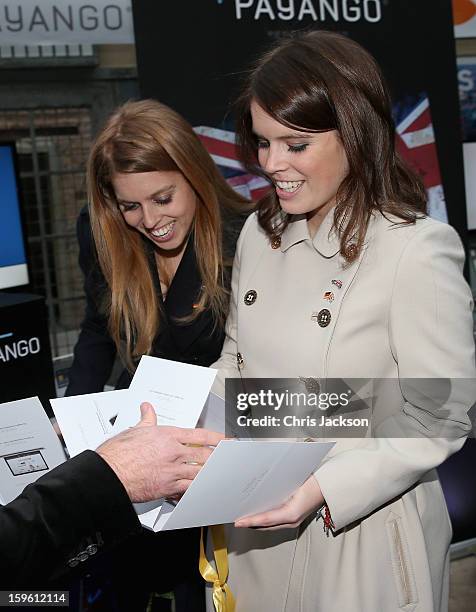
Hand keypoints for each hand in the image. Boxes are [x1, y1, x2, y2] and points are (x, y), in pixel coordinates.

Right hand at [97, 402, 223, 502]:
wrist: (109, 473)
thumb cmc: (118, 453)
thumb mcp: (135, 430)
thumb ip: (147, 419)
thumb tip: (147, 408)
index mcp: (167, 436)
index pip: (199, 435)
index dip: (216, 438)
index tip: (225, 440)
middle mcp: (173, 452)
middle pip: (204, 454)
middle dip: (217, 457)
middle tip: (227, 459)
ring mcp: (172, 470)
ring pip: (199, 472)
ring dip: (210, 474)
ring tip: (219, 475)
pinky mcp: (167, 487)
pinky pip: (187, 488)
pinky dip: (196, 489)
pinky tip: (201, 489)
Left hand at [234, 475, 323, 529]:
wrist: (328, 486)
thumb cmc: (313, 483)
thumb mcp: (294, 483)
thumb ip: (277, 487)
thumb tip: (260, 486)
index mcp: (291, 513)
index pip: (266, 519)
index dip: (251, 520)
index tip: (238, 521)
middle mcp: (291, 521)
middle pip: (265, 526)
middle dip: (250, 523)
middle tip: (237, 520)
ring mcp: (293, 522)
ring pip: (269, 526)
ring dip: (256, 523)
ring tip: (244, 518)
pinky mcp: (294, 519)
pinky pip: (275, 523)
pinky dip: (264, 521)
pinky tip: (258, 516)